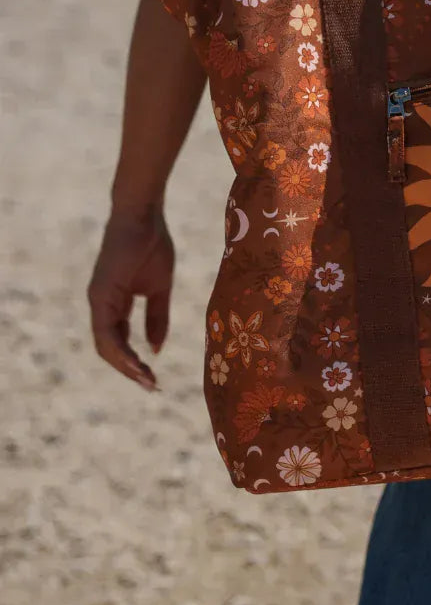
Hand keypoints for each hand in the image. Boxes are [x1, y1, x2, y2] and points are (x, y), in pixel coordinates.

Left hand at [87, 208, 174, 390]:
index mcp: (113, 303)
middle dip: (130, 370)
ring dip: (125, 366)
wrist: (143, 217)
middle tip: (152, 387)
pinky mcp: (101, 295)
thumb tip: (155, 349)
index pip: (118, 341)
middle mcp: (101, 305)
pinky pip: (107, 331)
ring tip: (147, 381)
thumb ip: (157, 317)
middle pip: (109, 348)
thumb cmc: (153, 246)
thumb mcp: (159, 289)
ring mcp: (98, 300)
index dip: (134, 361)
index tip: (154, 378)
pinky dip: (121, 350)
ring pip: (106, 344)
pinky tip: (138, 363)